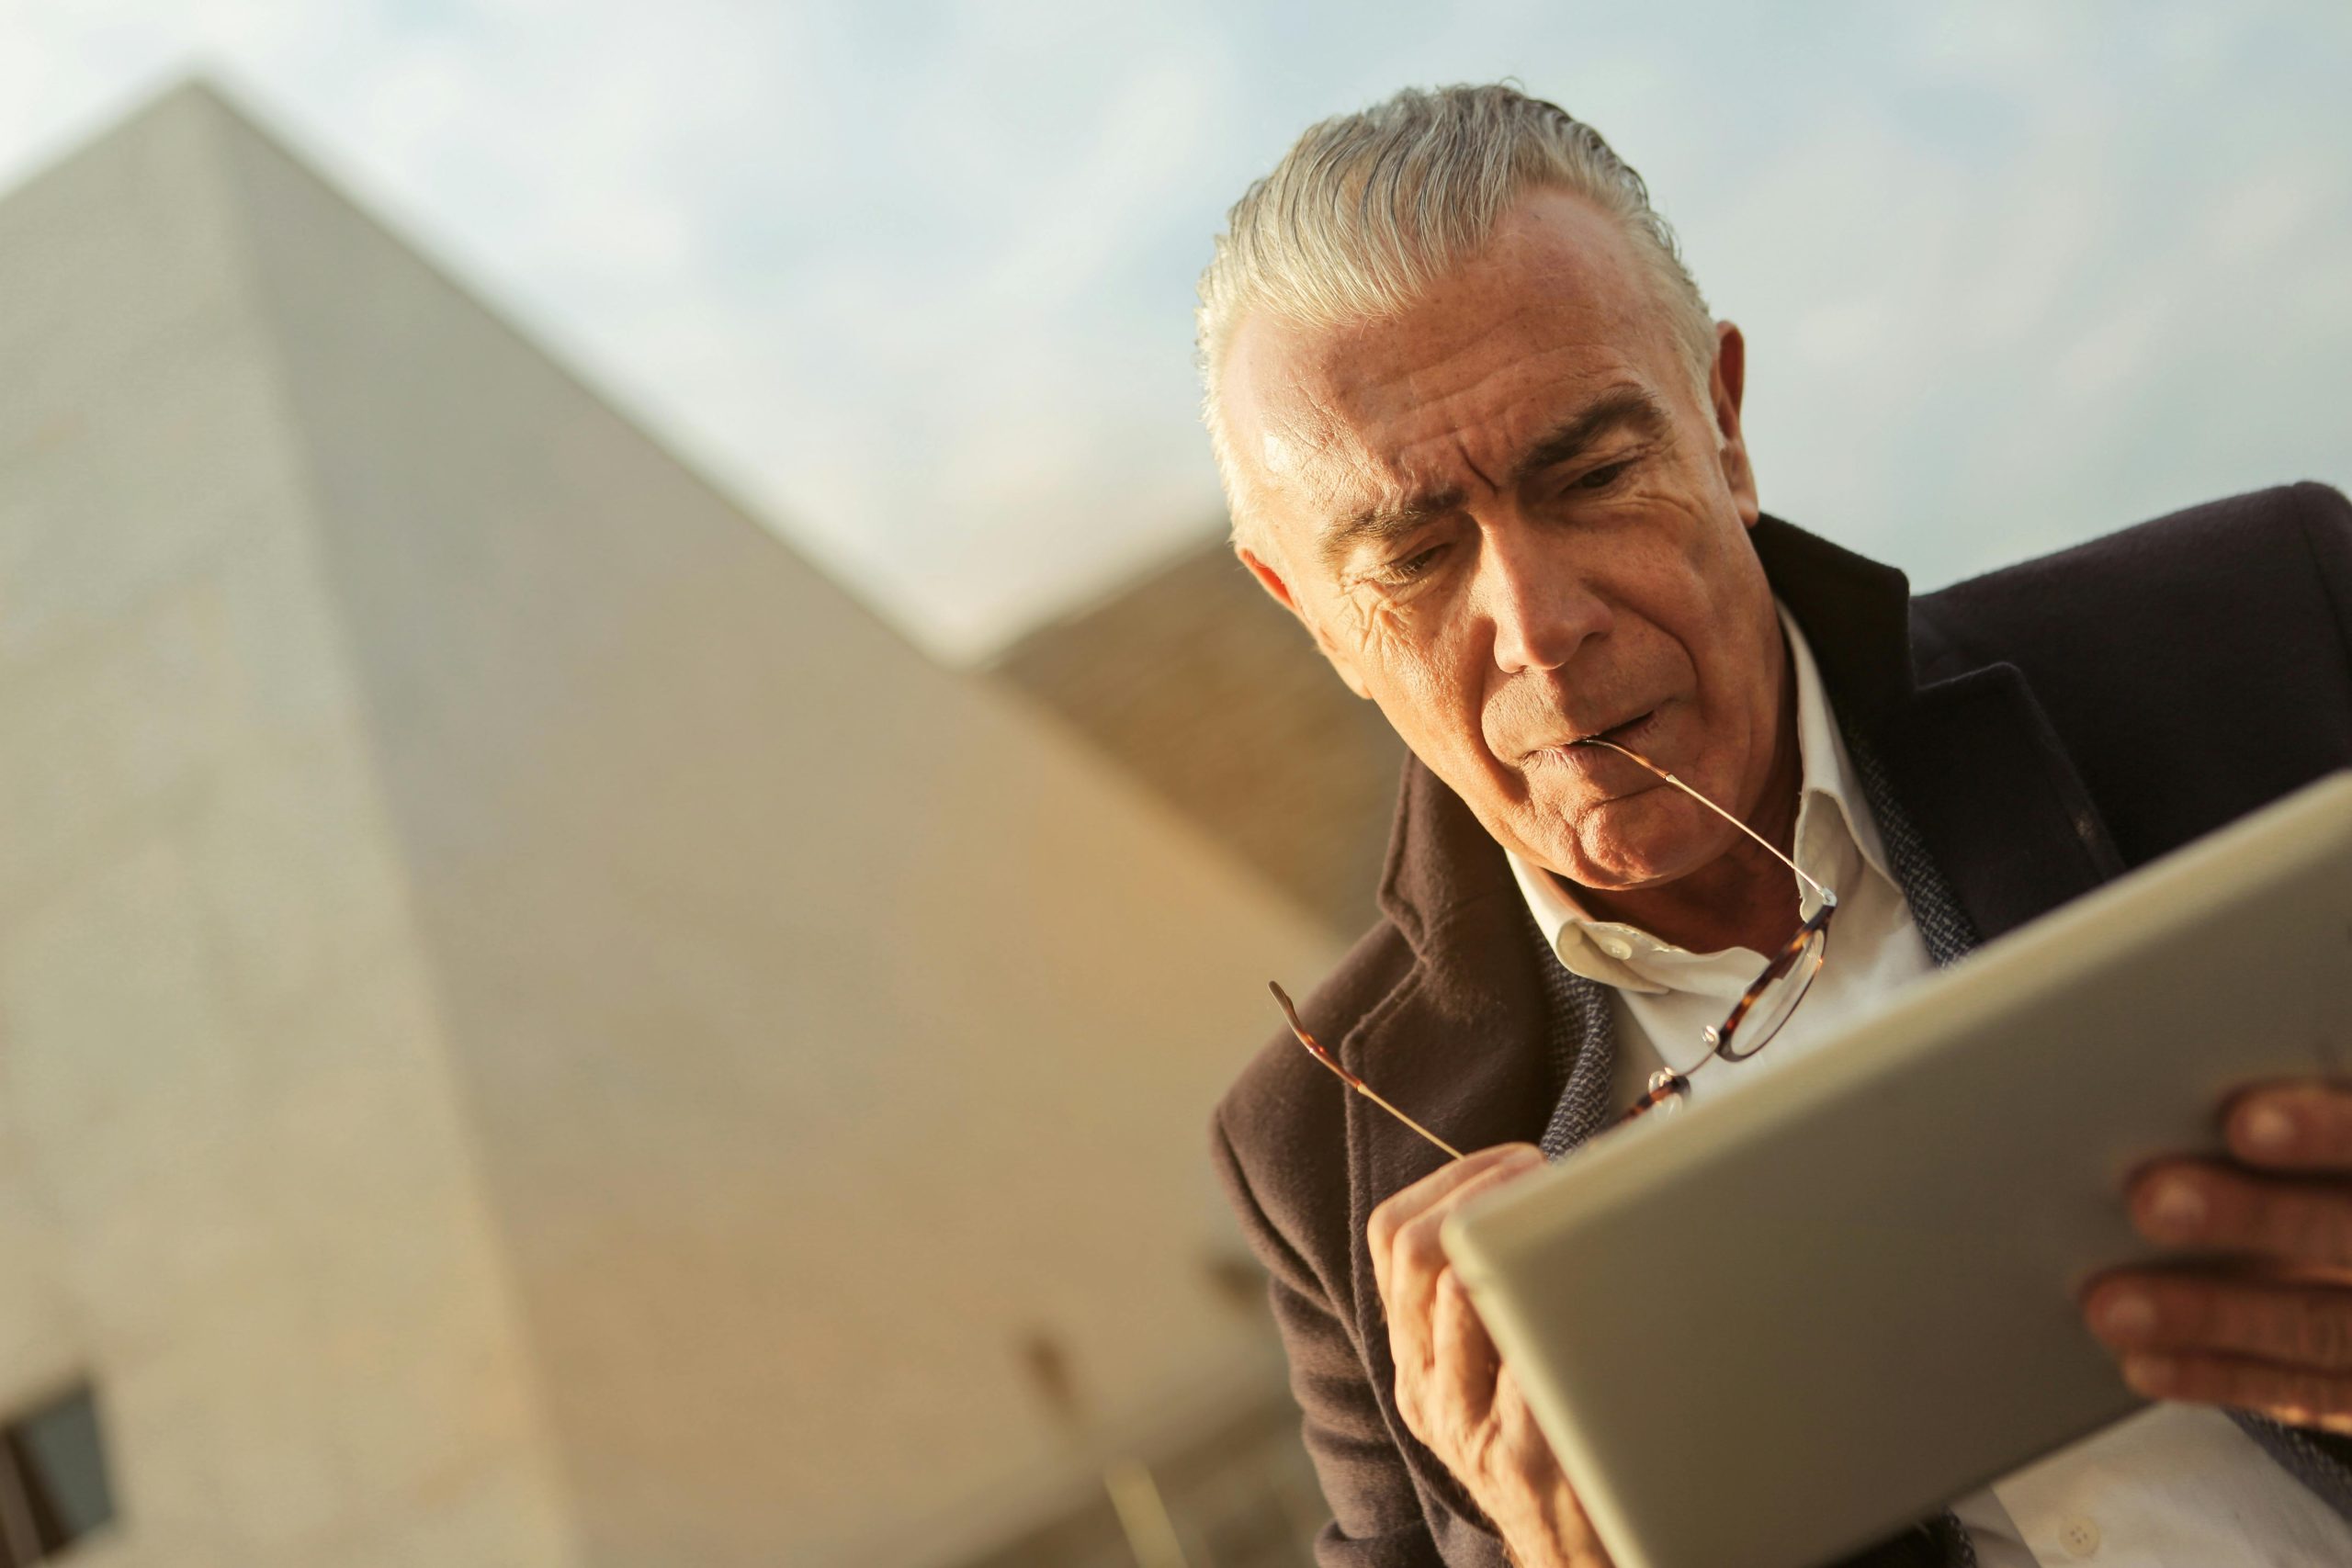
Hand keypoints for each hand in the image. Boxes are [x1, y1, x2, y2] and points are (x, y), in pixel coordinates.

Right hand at [1367, 1142, 1613, 1567]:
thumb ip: (1493, 1299)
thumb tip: (1538, 1192)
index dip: (1449, 1179)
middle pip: (1415, 1253)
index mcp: (1416, 1358)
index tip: (1510, 1161)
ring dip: (1523, 1237)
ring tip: (1574, 1219)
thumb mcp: (1496, 1377)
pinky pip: (1524, 1358)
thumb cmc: (1553, 1449)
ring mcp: (1466, 1425)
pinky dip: (1558, 1307)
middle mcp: (1427, 1388)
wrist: (1572, 1560)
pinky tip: (1600, 1286)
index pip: (1391, 1237)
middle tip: (1542, 1175)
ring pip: (1460, 1292)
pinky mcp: (1519, 1456)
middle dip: (1481, 1191)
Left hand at [2086, 1082, 2351, 1432]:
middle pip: (2351, 1232)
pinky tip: (2146, 1363)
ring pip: (2323, 1326)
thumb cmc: (2333, 1177)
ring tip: (2113, 1306)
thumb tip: (2196, 1069)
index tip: (2242, 1123)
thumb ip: (2314, 1111)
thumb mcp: (2338, 1131)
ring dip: (2212, 1316)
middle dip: (2255, 1220)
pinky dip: (2222, 1377)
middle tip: (2151, 1201)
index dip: (2326, 1134)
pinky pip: (2308, 1393)